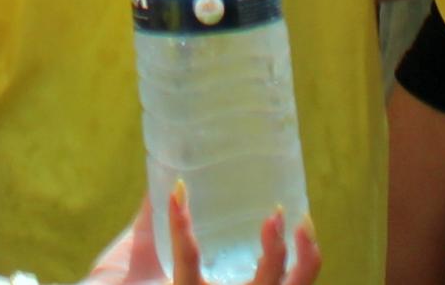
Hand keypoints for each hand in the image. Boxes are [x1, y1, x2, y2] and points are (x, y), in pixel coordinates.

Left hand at [83, 187, 318, 284]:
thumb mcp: (140, 253)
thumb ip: (157, 220)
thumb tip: (167, 170)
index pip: (281, 284)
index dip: (304, 258)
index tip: (304, 219)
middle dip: (304, 263)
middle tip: (297, 219)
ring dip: (275, 259)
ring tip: (275, 219)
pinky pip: (189, 268)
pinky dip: (182, 229)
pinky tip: (176, 196)